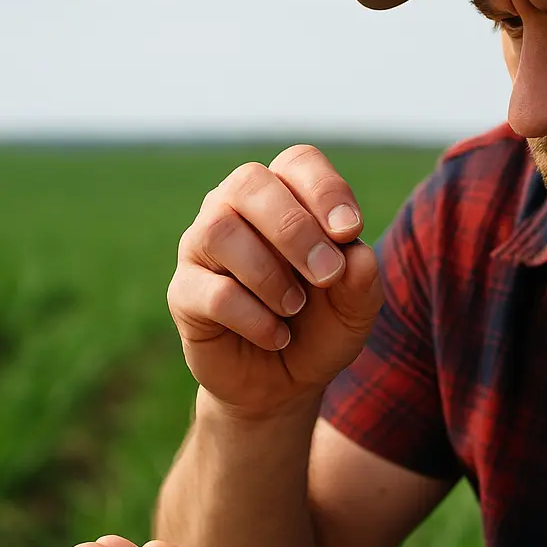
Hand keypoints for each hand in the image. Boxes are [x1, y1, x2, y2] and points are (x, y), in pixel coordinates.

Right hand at [168, 145, 384, 419]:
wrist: (285, 383)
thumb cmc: (321, 328)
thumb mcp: (356, 308)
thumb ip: (362, 279)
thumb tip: (355, 256)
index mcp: (284, 196)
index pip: (297, 163)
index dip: (325, 190)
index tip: (350, 232)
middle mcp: (235, 208)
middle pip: (250, 183)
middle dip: (295, 229)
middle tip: (328, 274)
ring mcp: (202, 247)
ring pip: (221, 231)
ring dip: (269, 274)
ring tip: (295, 308)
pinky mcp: (184, 293)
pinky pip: (212, 292)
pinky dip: (254, 318)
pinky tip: (276, 336)